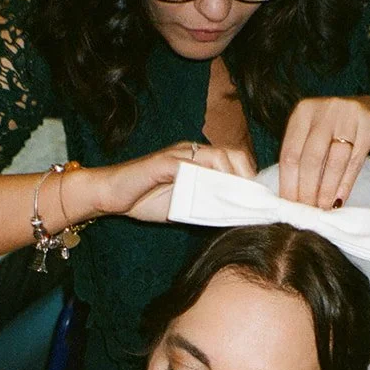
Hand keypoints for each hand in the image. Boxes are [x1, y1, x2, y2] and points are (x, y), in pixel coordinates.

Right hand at [94, 141, 256, 223]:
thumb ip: (206, 205)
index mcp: (198, 160)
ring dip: (233, 178)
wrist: (109, 196)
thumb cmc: (144, 200)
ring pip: (217, 157)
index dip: (250, 178)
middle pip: (232, 154)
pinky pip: (190, 166)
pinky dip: (206, 179)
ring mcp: (178, 155)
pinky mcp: (163, 163)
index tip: (261, 200)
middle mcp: (191, 152)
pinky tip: (214, 196)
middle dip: (248, 177)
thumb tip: (233, 217)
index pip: (234, 160)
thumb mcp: (183, 206)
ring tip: (241, 199)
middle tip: (255, 201)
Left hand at [278, 96, 369, 209]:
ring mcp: (348, 116)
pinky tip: (339, 200)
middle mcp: (324, 110)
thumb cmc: (333, 131)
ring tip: (323, 209)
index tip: (289, 206)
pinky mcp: (368, 126)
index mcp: (303, 112)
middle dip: (307, 190)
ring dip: (327, 190)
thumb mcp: (312, 134)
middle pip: (311, 158)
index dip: (288, 183)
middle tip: (307, 211)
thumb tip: (289, 197)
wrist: (369, 114)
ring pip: (334, 161)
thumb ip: (300, 157)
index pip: (290, 153)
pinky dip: (345, 184)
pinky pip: (354, 161)